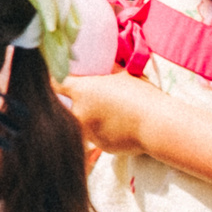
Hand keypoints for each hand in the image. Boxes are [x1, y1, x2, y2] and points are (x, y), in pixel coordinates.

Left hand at [60, 69, 211, 186]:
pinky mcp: (101, 146)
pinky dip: (105, 132)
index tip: (55, 79)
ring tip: (112, 113)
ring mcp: (89, 132)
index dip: (54, 81)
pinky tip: (121, 126)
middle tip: (93, 98)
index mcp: (83, 91)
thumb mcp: (123, 76)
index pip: (55, 84)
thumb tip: (103, 64)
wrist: (158, 123)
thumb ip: (107, 72)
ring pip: (83, 124)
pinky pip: (98, 137)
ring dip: (91, 119)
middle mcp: (80, 113)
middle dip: (76, 103)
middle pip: (67, 107)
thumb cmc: (142, 95)